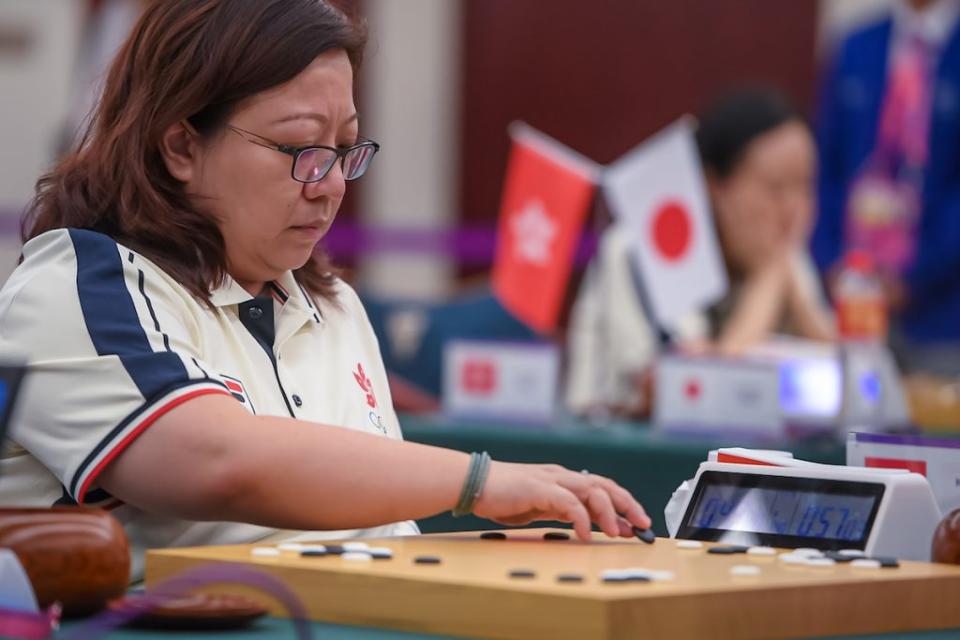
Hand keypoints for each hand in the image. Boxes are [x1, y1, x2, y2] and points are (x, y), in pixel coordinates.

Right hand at [472, 462, 650, 540]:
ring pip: (591, 490)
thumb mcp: (539, 508)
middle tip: (643, 523)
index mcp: (562, 479)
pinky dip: (581, 518)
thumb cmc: (501, 496)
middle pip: (604, 485)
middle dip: (627, 504)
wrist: (473, 483)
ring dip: (608, 512)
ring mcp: (551, 479)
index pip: (600, 487)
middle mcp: (560, 476)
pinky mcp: (539, 488)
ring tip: (615, 533)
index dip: (622, 503)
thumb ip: (563, 513)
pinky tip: (585, 534)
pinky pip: (568, 502)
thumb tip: (588, 527)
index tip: (637, 523)